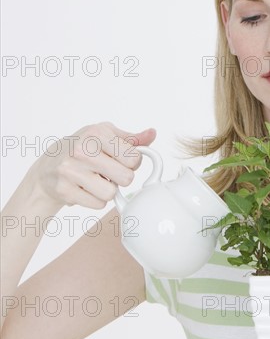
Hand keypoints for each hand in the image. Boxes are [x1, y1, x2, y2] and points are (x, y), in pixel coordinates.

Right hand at [29, 121, 155, 209]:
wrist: (48, 166)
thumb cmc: (83, 148)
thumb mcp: (106, 136)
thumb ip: (132, 139)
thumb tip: (152, 134)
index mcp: (96, 133)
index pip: (134, 158)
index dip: (132, 163)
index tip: (120, 160)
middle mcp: (82, 149)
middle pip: (126, 178)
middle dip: (121, 178)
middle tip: (108, 172)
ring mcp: (71, 170)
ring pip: (111, 193)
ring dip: (108, 190)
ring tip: (96, 180)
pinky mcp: (64, 190)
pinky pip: (98, 204)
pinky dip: (95, 199)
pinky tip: (85, 188)